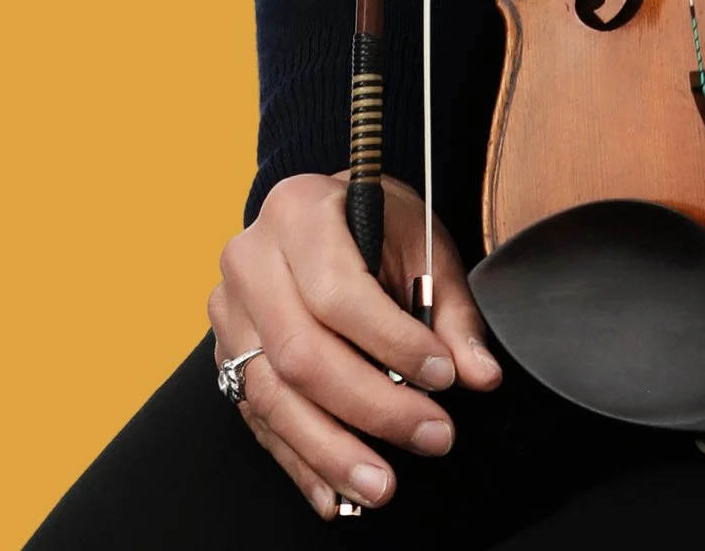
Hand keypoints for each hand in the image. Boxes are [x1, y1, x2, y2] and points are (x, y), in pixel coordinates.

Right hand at [210, 173, 498, 519]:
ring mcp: (229, 313)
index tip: (443, 376)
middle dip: (370, 408)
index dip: (392, 343)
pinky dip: (301, 463)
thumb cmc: (375, 223)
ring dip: (332, 452)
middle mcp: (250, 261)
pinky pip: (259, 422)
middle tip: (429, 436)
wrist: (321, 211)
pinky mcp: (225, 358)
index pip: (338, 292)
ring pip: (273, 398)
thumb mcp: (422, 243)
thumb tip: (479, 374)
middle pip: (302, 354)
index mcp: (299, 212)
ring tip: (382, 484)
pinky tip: (336, 493)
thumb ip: (450, 311)